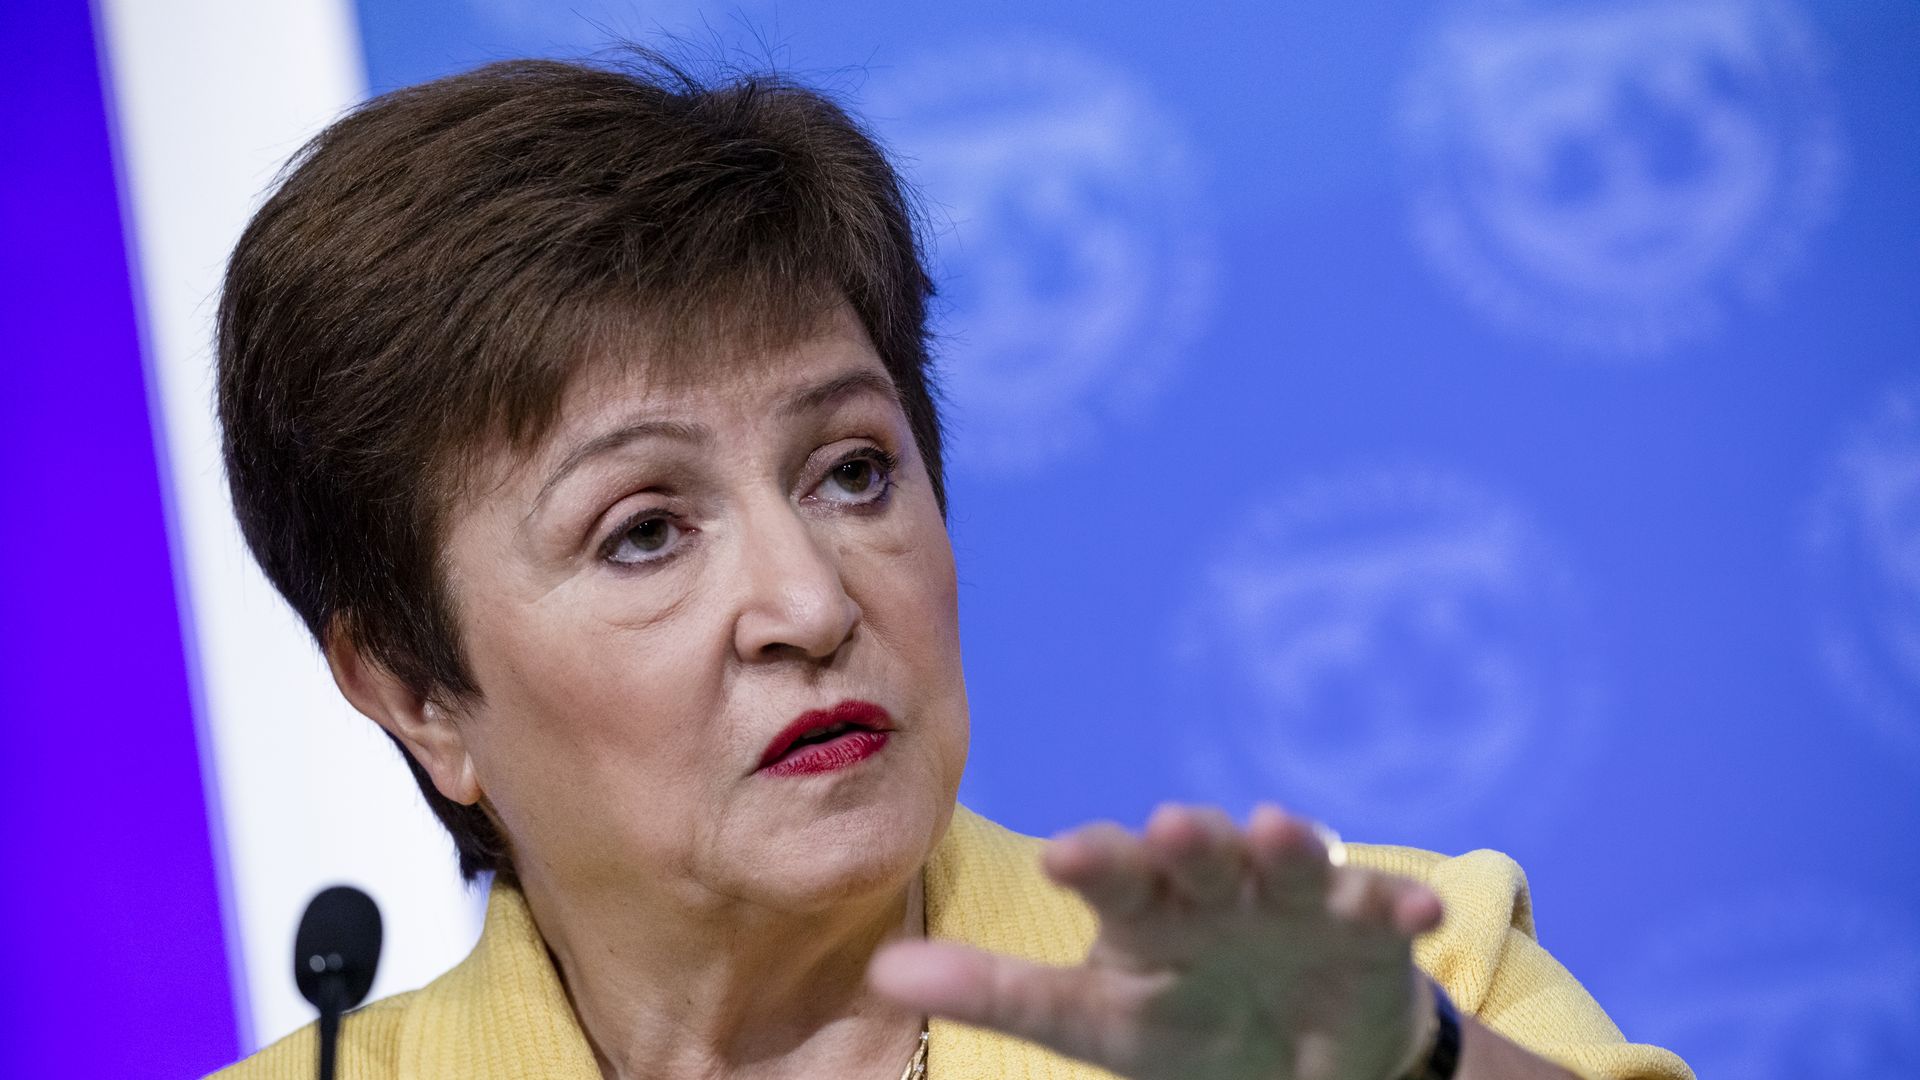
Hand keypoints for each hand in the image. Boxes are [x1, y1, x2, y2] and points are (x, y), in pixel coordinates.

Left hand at [869, 804, 1445, 1079]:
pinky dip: (1396, 907)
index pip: (1113, 880)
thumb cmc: (1184, 1026)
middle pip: (1199, 858)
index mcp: (1145, 913)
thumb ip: (998, 993)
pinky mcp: (1365, 926)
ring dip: (1283, 849)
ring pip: (1284, 865)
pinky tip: (1416, 915)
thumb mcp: (1094, 1025)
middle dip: (1189, 844)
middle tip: (1173, 828)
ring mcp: (1292, 902)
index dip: (1095, 863)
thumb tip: (877, 976)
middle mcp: (1213, 891)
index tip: (1063, 853)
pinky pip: (1380, 911)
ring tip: (1277, 833)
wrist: (1308, 1052)